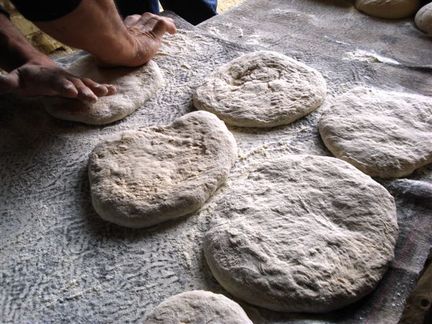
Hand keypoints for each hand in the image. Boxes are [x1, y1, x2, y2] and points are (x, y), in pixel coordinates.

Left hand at [0, 59, 115, 101]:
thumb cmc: (27, 77)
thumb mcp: (15, 80)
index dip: (65, 87)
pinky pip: (92, 86)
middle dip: (85, 90)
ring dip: (97, 88)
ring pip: (86, 84)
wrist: (39, 68)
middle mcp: (64, 78)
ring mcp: (74, 81)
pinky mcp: (80, 85)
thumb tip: (0, 83)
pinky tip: (114, 91)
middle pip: (76, 84)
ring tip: (108, 92)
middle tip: (93, 98)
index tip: (72, 92)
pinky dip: (103, 88)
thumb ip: (8, 82)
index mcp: (49, 78)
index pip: (58, 83)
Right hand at [99, 13, 175, 66]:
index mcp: (121, 32)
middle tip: (155, 23)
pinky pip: (162, 25)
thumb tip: (97, 64)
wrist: (117, 52)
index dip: (135, 22)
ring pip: (153, 20)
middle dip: (149, 19)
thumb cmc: (108, 56)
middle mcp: (132, 28)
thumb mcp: (104, 57)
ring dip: (160, 22)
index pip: (129, 22)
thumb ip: (104, 58)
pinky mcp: (152, 36)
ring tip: (169, 26)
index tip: (138, 24)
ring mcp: (143, 30)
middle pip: (142, 18)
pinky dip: (169, 26)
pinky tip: (173, 31)